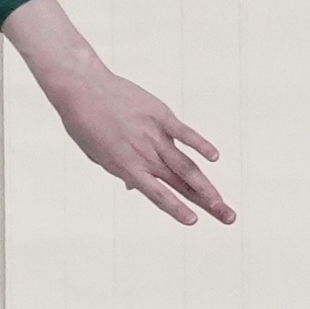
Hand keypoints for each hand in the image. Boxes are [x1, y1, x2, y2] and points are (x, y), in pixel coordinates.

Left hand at [3, 0, 232, 224]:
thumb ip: (120, 170)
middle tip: (228, 217)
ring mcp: (154, 134)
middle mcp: (144, 155)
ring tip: (223, 201)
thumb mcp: (97, 154)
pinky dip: (200, 144)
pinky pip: (184, 133)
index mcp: (127, 167)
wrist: (82, 87)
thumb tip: (135, 186)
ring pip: (187, 165)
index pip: (158, 195)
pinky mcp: (160, 114)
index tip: (193, 221)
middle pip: (181, 184)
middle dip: (207, 203)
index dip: (176, 208)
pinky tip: (214, 156)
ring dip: (208, 185)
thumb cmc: (84, 123)